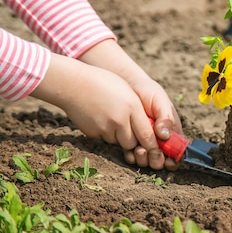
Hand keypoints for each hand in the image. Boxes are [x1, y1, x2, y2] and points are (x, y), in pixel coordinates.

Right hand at [31, 49, 180, 170]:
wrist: (73, 83)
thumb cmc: (104, 83)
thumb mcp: (127, 92)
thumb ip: (138, 110)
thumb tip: (149, 129)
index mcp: (132, 107)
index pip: (147, 135)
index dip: (153, 145)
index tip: (156, 149)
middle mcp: (120, 120)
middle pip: (133, 143)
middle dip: (136, 141)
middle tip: (133, 133)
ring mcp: (105, 128)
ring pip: (119, 142)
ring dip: (120, 137)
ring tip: (114, 119)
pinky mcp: (93, 133)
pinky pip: (105, 139)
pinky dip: (107, 133)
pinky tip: (102, 119)